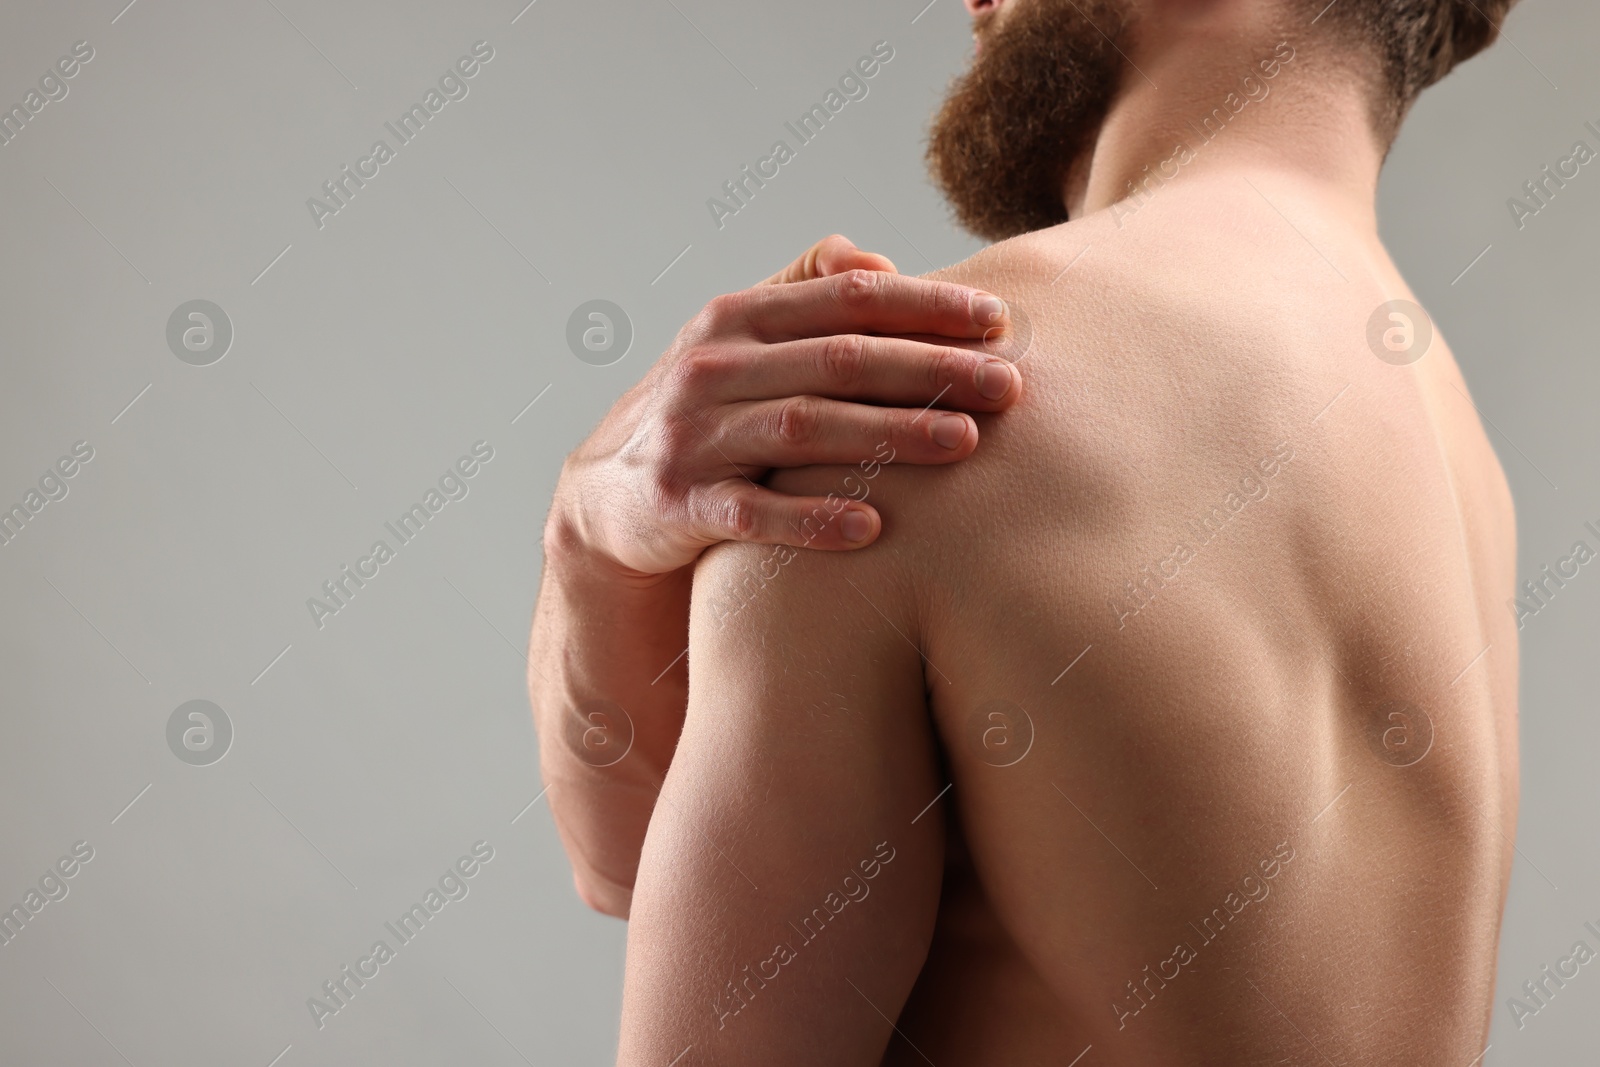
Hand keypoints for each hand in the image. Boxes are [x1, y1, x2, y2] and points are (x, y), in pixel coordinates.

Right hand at [547, 235, 1021, 578]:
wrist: (606, 495)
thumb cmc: (704, 410)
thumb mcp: (737, 339)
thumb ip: (803, 291)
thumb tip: (882, 263)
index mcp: (736, 318)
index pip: (846, 299)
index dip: (926, 307)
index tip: (998, 321)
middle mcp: (712, 368)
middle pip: (838, 361)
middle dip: (931, 370)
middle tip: (1007, 386)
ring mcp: (694, 436)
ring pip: (805, 428)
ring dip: (890, 434)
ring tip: (964, 444)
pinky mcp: (680, 504)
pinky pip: (755, 512)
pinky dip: (812, 520)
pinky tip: (873, 526)